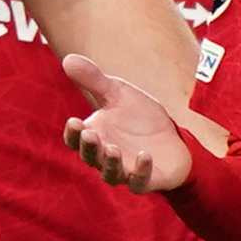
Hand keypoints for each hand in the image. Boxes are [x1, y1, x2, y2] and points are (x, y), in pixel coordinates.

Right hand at [62, 55, 189, 192]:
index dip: (73, 134)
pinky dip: (141, 171)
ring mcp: (126, 170)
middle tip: (91, 135)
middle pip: (90, 157)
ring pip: (111, 174)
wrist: (172, 133)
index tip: (74, 121)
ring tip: (113, 149)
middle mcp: (105, 157)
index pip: (75, 140)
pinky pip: (140, 181)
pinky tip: (145, 156)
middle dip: (89, 147)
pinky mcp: (147, 179)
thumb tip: (68, 59)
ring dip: (110, 163)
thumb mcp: (118, 92)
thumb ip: (94, 79)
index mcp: (95, 136)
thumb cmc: (138, 115)